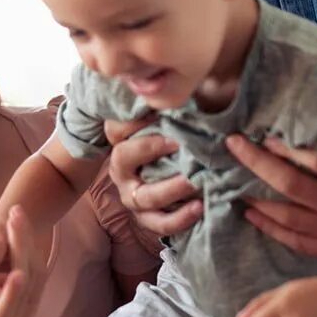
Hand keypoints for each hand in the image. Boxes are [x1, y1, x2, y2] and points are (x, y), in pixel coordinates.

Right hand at [0, 207, 45, 316]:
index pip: (2, 313)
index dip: (11, 296)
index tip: (17, 274)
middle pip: (25, 285)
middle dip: (20, 248)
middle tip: (13, 219)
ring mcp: (26, 312)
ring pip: (35, 276)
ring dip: (27, 243)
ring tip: (18, 216)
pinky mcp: (34, 302)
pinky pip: (38, 274)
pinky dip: (32, 249)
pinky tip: (24, 228)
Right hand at [106, 117, 203, 236]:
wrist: (173, 181)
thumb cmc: (172, 144)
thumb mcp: (167, 125)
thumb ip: (165, 111)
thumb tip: (176, 93)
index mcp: (122, 144)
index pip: (116, 128)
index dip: (133, 118)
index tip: (158, 112)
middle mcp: (122, 171)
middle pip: (123, 157)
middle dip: (150, 149)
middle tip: (178, 144)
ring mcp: (134, 197)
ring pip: (145, 196)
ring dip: (171, 189)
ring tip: (194, 181)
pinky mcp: (148, 219)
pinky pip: (160, 224)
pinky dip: (180, 218)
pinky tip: (199, 207)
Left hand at [224, 49, 316, 263]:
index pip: (316, 157)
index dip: (284, 145)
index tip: (260, 131)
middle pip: (291, 184)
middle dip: (257, 164)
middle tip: (233, 146)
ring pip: (288, 215)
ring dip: (257, 197)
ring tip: (231, 179)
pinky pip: (296, 241)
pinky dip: (271, 227)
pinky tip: (251, 213)